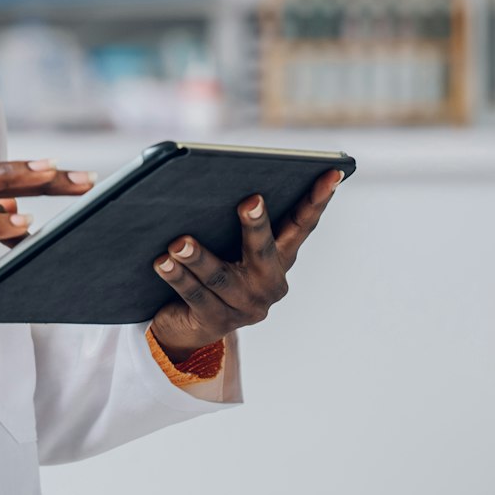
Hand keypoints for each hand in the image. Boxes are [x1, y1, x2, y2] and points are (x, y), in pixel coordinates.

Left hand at [148, 167, 346, 358]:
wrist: (188, 321)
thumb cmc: (212, 264)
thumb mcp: (229, 241)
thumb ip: (231, 217)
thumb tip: (212, 179)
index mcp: (281, 257)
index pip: (302, 224)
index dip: (318, 199)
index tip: (332, 172)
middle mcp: (269, 283)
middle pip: (263, 250)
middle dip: (257, 225)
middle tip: (250, 200)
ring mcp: (245, 307)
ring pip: (221, 277)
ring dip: (199, 257)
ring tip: (180, 242)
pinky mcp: (216, 322)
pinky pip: (196, 296)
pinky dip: (178, 277)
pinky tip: (162, 261)